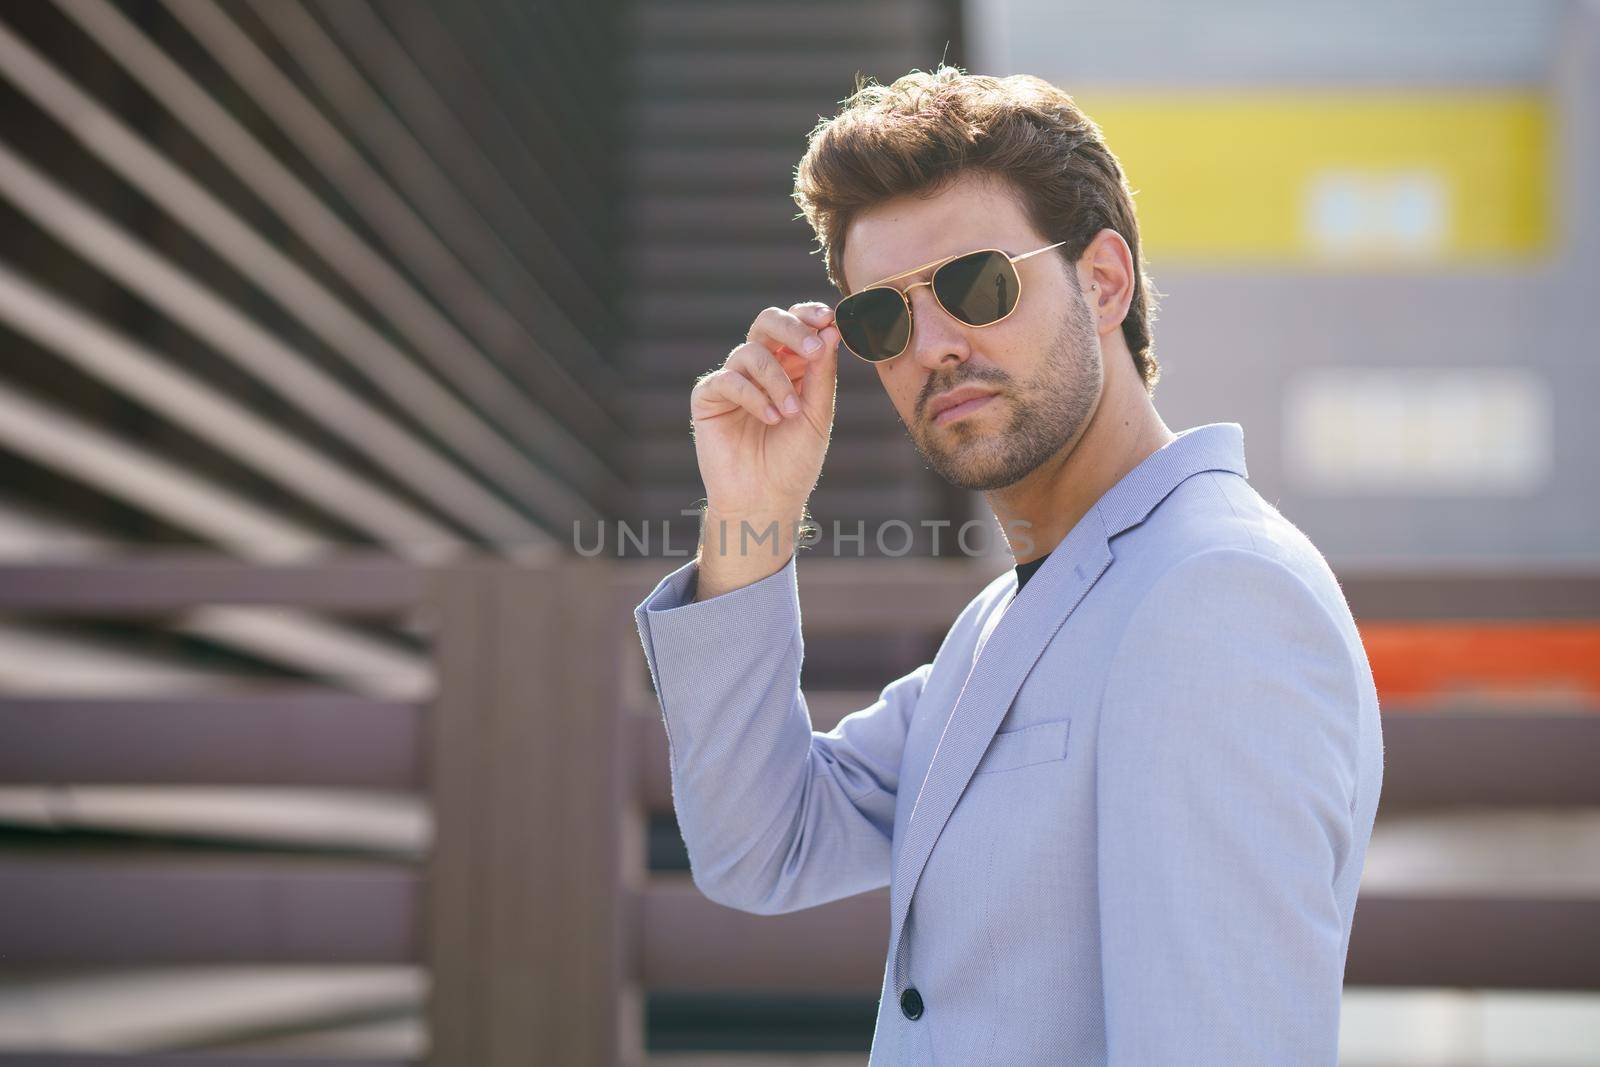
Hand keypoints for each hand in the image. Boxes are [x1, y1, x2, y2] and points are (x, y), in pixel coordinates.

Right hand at [689, 302, 839, 519]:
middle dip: (792, 330)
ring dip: (777, 380)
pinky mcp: (708, 398)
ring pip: (751, 352)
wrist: (766, 500)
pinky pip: (728, 380)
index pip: (795, 325)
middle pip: (767, 323)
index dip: (809, 315)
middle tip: (812, 349)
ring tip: (791, 413)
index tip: (828, 319)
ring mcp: (733, 380)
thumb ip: (822, 373)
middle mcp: (760, 368)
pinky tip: (771, 419)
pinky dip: (754, 396)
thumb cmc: (794, 461)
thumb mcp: (817, 414)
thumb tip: (831, 329)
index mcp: (790, 366)